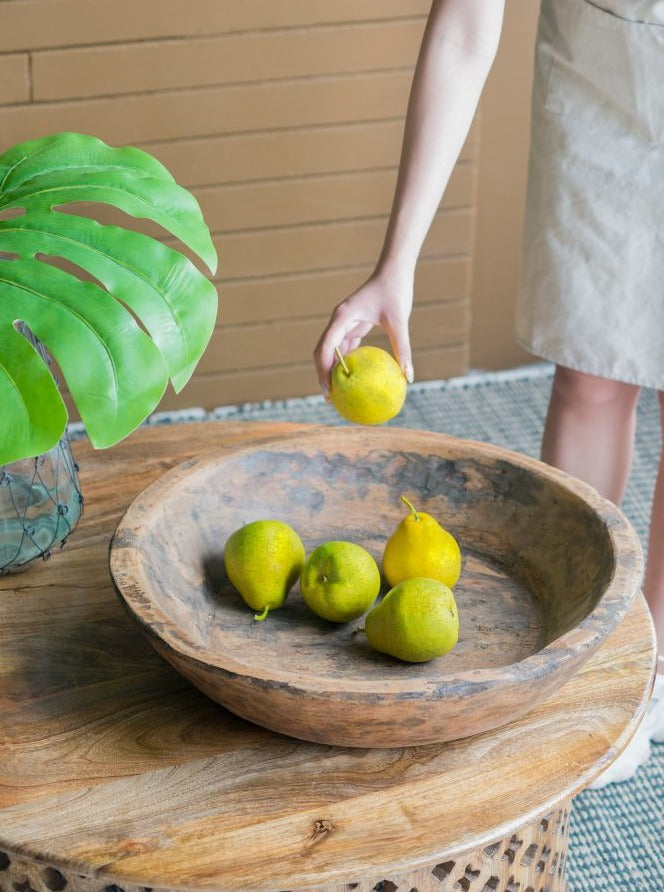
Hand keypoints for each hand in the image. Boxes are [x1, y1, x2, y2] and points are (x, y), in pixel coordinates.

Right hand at [313, 269, 413, 396]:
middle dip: (322, 375)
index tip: (329, 391)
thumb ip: (402, 348)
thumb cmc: (395, 291)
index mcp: (342, 318)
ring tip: (339, 393)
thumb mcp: (399, 321)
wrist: (394, 270)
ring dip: (332, 371)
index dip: (322, 371)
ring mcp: (344, 323)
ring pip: (331, 352)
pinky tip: (353, 379)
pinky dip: (346, 364)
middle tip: (330, 399)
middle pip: (321, 352)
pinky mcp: (354, 325)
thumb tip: (409, 376)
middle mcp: (338, 321)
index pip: (325, 348)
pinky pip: (346, 348)